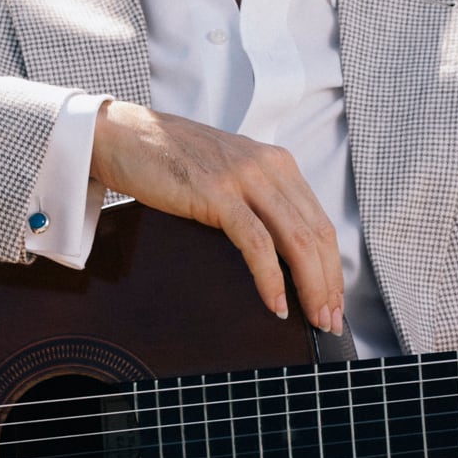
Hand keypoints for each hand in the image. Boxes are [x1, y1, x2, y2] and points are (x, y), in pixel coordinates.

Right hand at [89, 101, 346, 331]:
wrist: (123, 135)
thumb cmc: (170, 160)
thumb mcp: (228, 172)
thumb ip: (257, 198)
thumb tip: (279, 250)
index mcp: (278, 163)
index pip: (320, 222)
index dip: (332, 267)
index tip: (334, 301)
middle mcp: (269, 167)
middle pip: (317, 234)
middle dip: (328, 284)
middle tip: (330, 322)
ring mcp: (244, 178)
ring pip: (295, 240)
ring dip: (310, 286)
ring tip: (313, 320)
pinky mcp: (217, 193)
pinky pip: (256, 243)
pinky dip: (271, 278)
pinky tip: (276, 303)